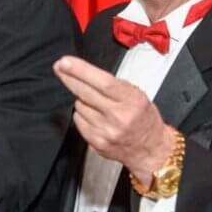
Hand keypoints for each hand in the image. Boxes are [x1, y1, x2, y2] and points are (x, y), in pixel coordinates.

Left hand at [54, 56, 173, 181]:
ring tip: (98, 104)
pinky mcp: (96, 142)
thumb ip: (113, 84)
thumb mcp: (137, 95)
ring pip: (79, 105)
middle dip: (69, 77)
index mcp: (132, 101)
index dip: (81, 71)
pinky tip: (94, 116)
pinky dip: (82, 115)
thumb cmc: (144, 119)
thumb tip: (83, 72)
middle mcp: (119, 117)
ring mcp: (106, 131)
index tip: (66, 62)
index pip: (103, 82)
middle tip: (61, 67)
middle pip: (85, 92)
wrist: (150, 149)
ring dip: (82, 100)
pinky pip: (78, 120)